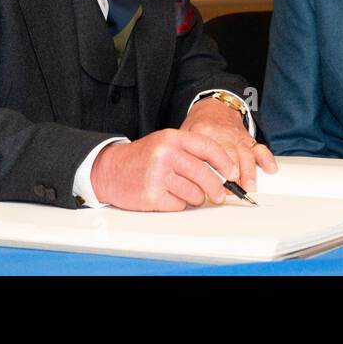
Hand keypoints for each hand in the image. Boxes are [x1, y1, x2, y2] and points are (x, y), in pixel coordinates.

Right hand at [90, 128, 238, 210]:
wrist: (110, 170)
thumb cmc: (142, 158)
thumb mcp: (165, 144)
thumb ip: (190, 152)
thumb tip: (221, 171)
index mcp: (172, 138)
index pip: (208, 147)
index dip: (224, 162)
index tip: (232, 173)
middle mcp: (166, 154)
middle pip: (204, 174)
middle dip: (216, 188)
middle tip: (220, 195)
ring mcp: (158, 175)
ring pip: (194, 193)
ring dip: (195, 197)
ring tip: (184, 192)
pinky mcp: (152, 195)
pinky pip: (179, 205)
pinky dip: (178, 204)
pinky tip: (168, 197)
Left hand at [180, 97, 277, 193]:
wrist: (214, 106)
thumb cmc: (200, 125)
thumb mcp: (186, 133)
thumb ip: (186, 152)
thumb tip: (186, 178)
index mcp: (204, 132)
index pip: (208, 152)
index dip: (211, 170)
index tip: (212, 185)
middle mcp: (223, 135)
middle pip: (229, 155)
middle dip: (232, 173)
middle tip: (232, 190)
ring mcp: (238, 137)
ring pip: (246, 155)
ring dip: (248, 172)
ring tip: (249, 187)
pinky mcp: (249, 140)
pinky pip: (260, 149)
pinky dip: (266, 159)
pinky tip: (271, 169)